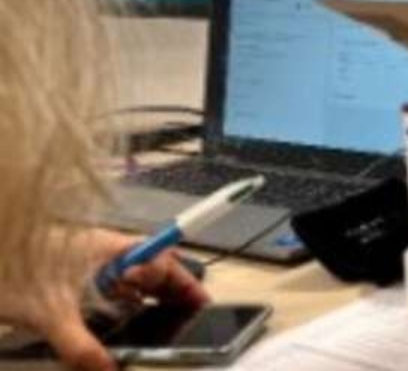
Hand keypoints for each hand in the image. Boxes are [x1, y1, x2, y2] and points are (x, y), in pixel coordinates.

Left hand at [0, 229, 208, 370]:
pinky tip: (121, 327)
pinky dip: (123, 305)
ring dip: (147, 299)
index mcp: (107, 248)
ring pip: (130, 279)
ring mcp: (88, 265)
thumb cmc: (14, 275)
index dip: (183, 280)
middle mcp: (102, 252)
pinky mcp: (72, 278)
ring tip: (162, 324)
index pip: (161, 258)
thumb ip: (82, 347)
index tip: (200, 302)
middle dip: (171, 292)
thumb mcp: (51, 315)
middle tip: (188, 318)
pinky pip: (110, 289)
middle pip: (151, 268)